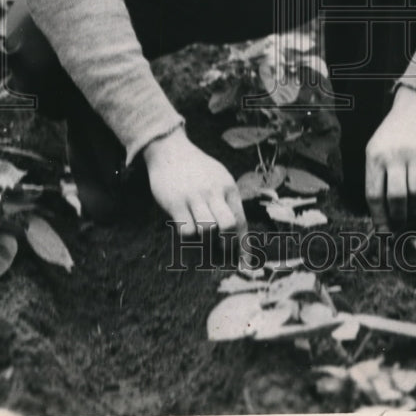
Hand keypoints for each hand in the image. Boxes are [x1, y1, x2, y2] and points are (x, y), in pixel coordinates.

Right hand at [143, 127, 247, 243]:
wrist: (170, 149)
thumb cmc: (196, 169)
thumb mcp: (218, 178)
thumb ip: (227, 201)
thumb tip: (235, 233)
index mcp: (228, 187)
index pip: (240, 220)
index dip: (244, 246)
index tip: (246, 265)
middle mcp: (213, 191)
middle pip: (228, 226)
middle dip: (226, 244)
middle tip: (219, 250)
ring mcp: (194, 197)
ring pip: (208, 230)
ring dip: (205, 242)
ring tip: (200, 238)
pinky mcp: (175, 202)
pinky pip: (187, 230)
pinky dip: (188, 237)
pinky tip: (185, 227)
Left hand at [365, 85, 415, 231]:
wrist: (414, 110)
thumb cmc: (391, 140)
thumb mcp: (376, 153)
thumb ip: (378, 183)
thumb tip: (385, 224)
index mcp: (374, 156)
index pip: (374, 195)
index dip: (380, 219)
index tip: (385, 233)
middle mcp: (394, 153)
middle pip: (397, 198)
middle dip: (399, 218)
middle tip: (402, 226)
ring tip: (415, 205)